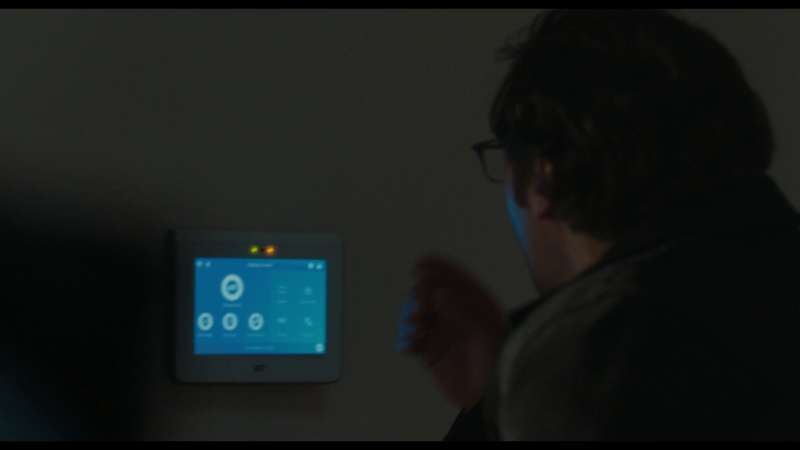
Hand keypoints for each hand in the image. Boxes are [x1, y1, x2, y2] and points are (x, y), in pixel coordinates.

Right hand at [399, 255, 508, 409]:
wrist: (492, 398)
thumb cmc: (498, 363)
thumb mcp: (486, 334)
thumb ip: (464, 312)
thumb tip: (440, 293)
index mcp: (477, 306)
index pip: (456, 280)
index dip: (439, 268)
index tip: (420, 263)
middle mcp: (458, 317)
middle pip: (434, 295)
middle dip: (423, 294)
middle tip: (421, 303)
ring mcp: (445, 335)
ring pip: (421, 316)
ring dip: (415, 317)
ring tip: (417, 324)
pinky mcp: (432, 354)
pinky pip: (415, 342)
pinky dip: (409, 342)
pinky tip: (410, 346)